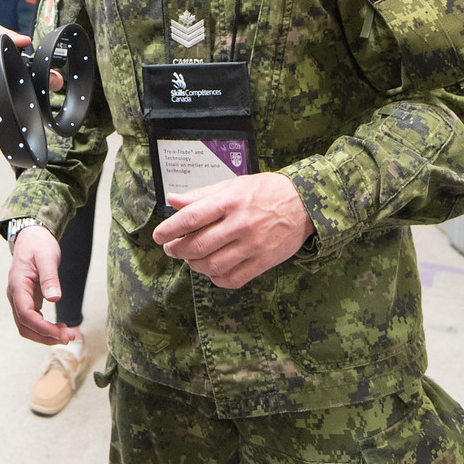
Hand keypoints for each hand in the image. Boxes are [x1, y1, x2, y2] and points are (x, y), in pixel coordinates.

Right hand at [7, 225, 81, 346]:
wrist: (31, 237)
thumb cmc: (38, 245)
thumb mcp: (47, 257)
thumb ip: (49, 278)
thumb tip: (54, 299)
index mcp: (18, 286)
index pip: (26, 315)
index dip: (43, 328)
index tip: (61, 334)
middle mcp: (15, 296)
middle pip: (25, 327)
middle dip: (46, 337)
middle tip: (70, 338)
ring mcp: (20, 300)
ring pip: (27, 327)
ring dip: (46, 335)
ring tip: (68, 335)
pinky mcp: (28, 301)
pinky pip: (33, 321)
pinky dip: (46, 328)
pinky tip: (61, 328)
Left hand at [154, 173, 311, 288]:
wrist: (304, 204)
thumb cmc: (266, 191)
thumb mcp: (234, 185)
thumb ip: (202, 195)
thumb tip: (173, 199)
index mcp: (230, 201)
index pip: (191, 218)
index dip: (170, 229)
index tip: (159, 236)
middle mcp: (240, 224)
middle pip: (198, 245)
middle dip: (178, 250)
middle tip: (171, 249)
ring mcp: (252, 245)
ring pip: (212, 265)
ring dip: (194, 265)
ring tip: (191, 259)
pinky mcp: (263, 262)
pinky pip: (232, 278)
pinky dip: (216, 278)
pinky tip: (212, 270)